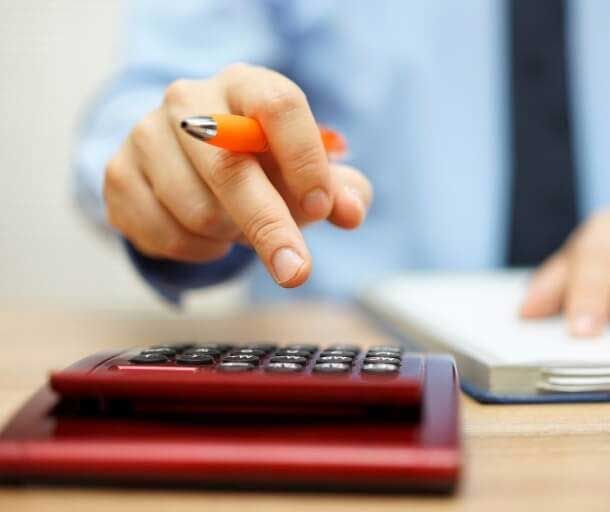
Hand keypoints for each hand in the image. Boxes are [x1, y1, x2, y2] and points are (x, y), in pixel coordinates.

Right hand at [104, 63, 371, 286]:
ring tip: (239, 223)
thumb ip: (339, 190)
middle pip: (229, 168)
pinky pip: (164, 234)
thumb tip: (350, 211)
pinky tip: (207, 233)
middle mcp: (189, 99)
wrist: (190, 157)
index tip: (321, 207)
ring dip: (231, 236)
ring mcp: (145, 135)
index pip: (278, 106)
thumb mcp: (307, 171)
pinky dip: (198, 249)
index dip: (304, 160)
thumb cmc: (262, 161)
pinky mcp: (119, 175)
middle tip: (296, 272)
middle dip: (270, 227)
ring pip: (198, 211)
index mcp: (245, 84)